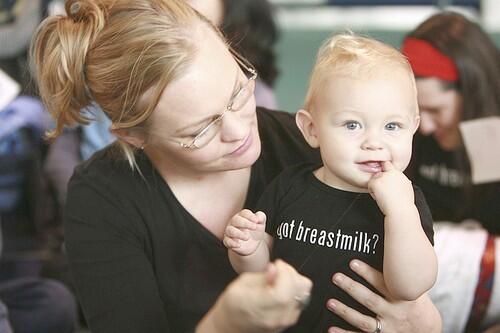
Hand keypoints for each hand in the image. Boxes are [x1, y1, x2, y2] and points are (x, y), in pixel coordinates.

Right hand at [199, 259, 312, 332]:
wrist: (232, 326)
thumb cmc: (233, 306)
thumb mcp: (241, 284)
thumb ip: (262, 276)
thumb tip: (275, 268)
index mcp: (261, 308)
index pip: (284, 291)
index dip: (284, 272)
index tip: (277, 264)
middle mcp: (277, 316)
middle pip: (299, 289)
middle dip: (290, 272)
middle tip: (277, 268)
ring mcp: (285, 320)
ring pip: (304, 292)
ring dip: (294, 280)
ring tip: (279, 278)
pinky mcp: (291, 319)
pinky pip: (302, 298)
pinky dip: (294, 289)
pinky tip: (281, 287)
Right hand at [223, 210, 265, 255]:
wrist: (252, 245)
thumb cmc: (255, 231)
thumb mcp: (261, 224)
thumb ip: (261, 217)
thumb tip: (258, 218)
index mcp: (242, 216)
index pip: (244, 213)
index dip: (250, 216)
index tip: (257, 221)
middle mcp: (234, 222)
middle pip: (236, 220)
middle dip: (245, 223)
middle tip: (254, 227)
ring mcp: (230, 231)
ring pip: (230, 230)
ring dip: (238, 234)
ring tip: (247, 238)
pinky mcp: (228, 241)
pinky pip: (227, 241)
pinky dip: (232, 243)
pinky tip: (239, 245)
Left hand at [326, 260, 441, 332]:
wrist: (428, 331)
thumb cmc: (417, 304)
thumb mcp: (415, 288)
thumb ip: (402, 274)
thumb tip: (391, 245)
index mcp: (402, 297)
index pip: (382, 283)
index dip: (367, 273)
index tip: (352, 262)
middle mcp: (394, 313)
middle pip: (370, 300)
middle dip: (352, 288)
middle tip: (336, 277)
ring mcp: (387, 328)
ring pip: (363, 321)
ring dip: (345, 311)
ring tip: (329, 302)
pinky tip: (330, 328)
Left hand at [368, 161, 414, 215]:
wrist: (400, 209)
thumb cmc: (404, 203)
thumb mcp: (407, 188)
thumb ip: (402, 181)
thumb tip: (403, 181)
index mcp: (399, 174)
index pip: (388, 165)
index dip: (384, 170)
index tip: (383, 176)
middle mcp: (391, 173)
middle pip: (379, 174)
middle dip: (379, 182)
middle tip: (385, 193)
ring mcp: (383, 176)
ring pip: (374, 180)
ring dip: (376, 187)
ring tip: (384, 196)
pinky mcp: (376, 182)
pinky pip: (370, 186)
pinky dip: (373, 193)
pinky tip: (381, 197)